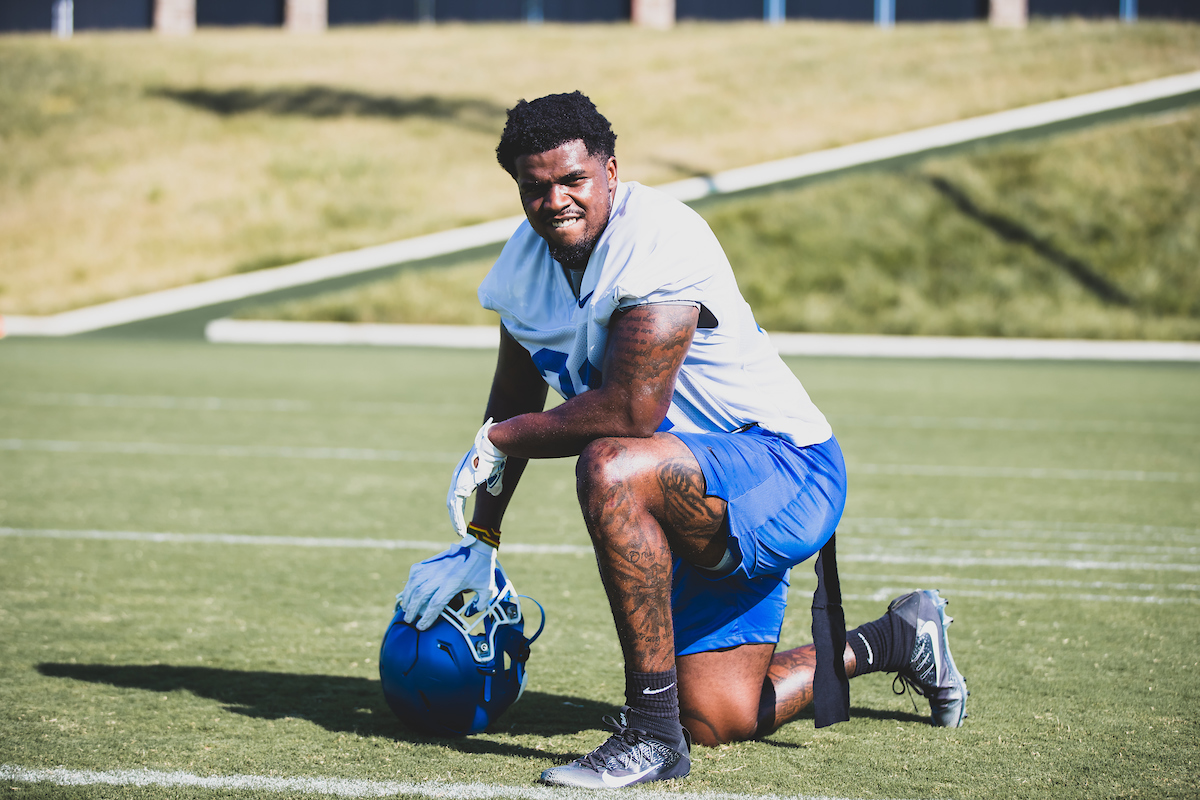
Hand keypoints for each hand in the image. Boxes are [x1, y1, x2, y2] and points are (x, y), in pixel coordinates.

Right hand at [399, 537, 496, 629]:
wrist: (479, 545)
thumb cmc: (483, 568)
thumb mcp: (487, 588)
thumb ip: (480, 604)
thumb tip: (468, 614)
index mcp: (452, 584)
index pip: (435, 604)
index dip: (427, 617)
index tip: (421, 627)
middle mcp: (439, 576)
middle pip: (420, 595)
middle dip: (412, 610)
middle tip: (408, 619)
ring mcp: (434, 567)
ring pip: (414, 583)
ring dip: (407, 597)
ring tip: (405, 607)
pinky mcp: (431, 561)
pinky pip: (415, 571)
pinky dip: (410, 581)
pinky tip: (409, 589)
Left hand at [446, 418, 506, 536]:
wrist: (492, 445)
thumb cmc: (494, 455)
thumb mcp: (493, 473)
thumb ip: (493, 485)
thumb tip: (494, 492)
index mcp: (463, 475)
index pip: (457, 495)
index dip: (457, 508)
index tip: (459, 518)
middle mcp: (458, 478)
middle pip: (452, 502)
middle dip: (454, 517)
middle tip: (458, 529)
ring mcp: (458, 482)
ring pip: (452, 507)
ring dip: (455, 521)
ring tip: (460, 533)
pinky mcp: (461, 486)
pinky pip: (456, 508)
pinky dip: (457, 520)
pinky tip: (460, 529)